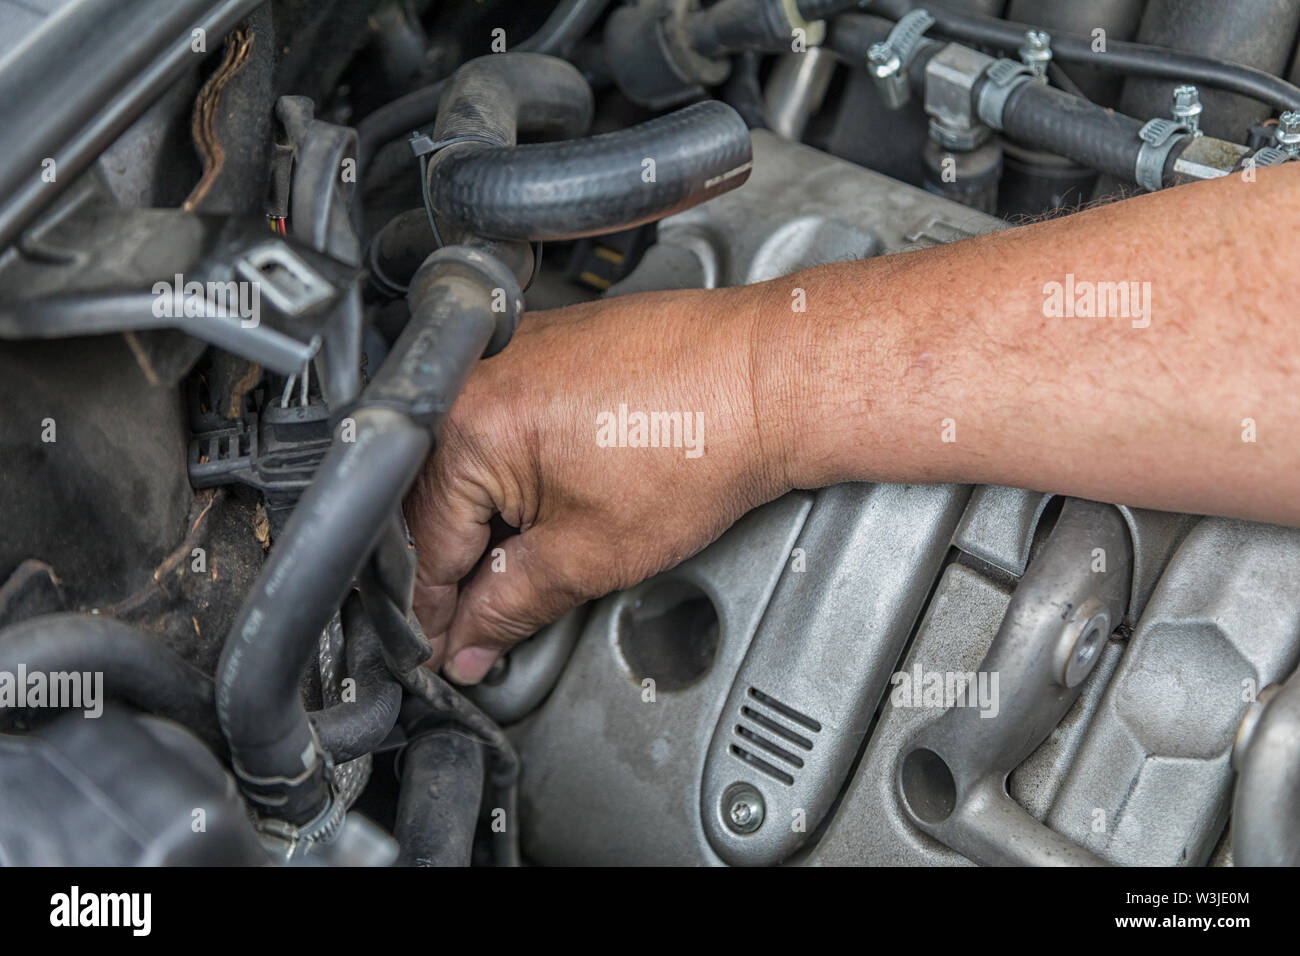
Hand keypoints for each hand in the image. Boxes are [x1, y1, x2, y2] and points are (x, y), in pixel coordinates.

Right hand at [405, 283, 790, 684]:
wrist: (768, 377)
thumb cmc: (700, 440)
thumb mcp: (591, 554)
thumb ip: (511, 605)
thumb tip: (469, 641)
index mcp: (467, 425)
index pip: (425, 548)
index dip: (436, 612)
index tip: (448, 645)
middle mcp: (475, 376)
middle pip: (437, 501)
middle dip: (464, 566)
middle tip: (493, 617)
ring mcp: (510, 355)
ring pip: (467, 463)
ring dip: (492, 519)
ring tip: (544, 555)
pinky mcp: (544, 346)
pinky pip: (500, 423)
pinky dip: (517, 472)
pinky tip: (561, 499)